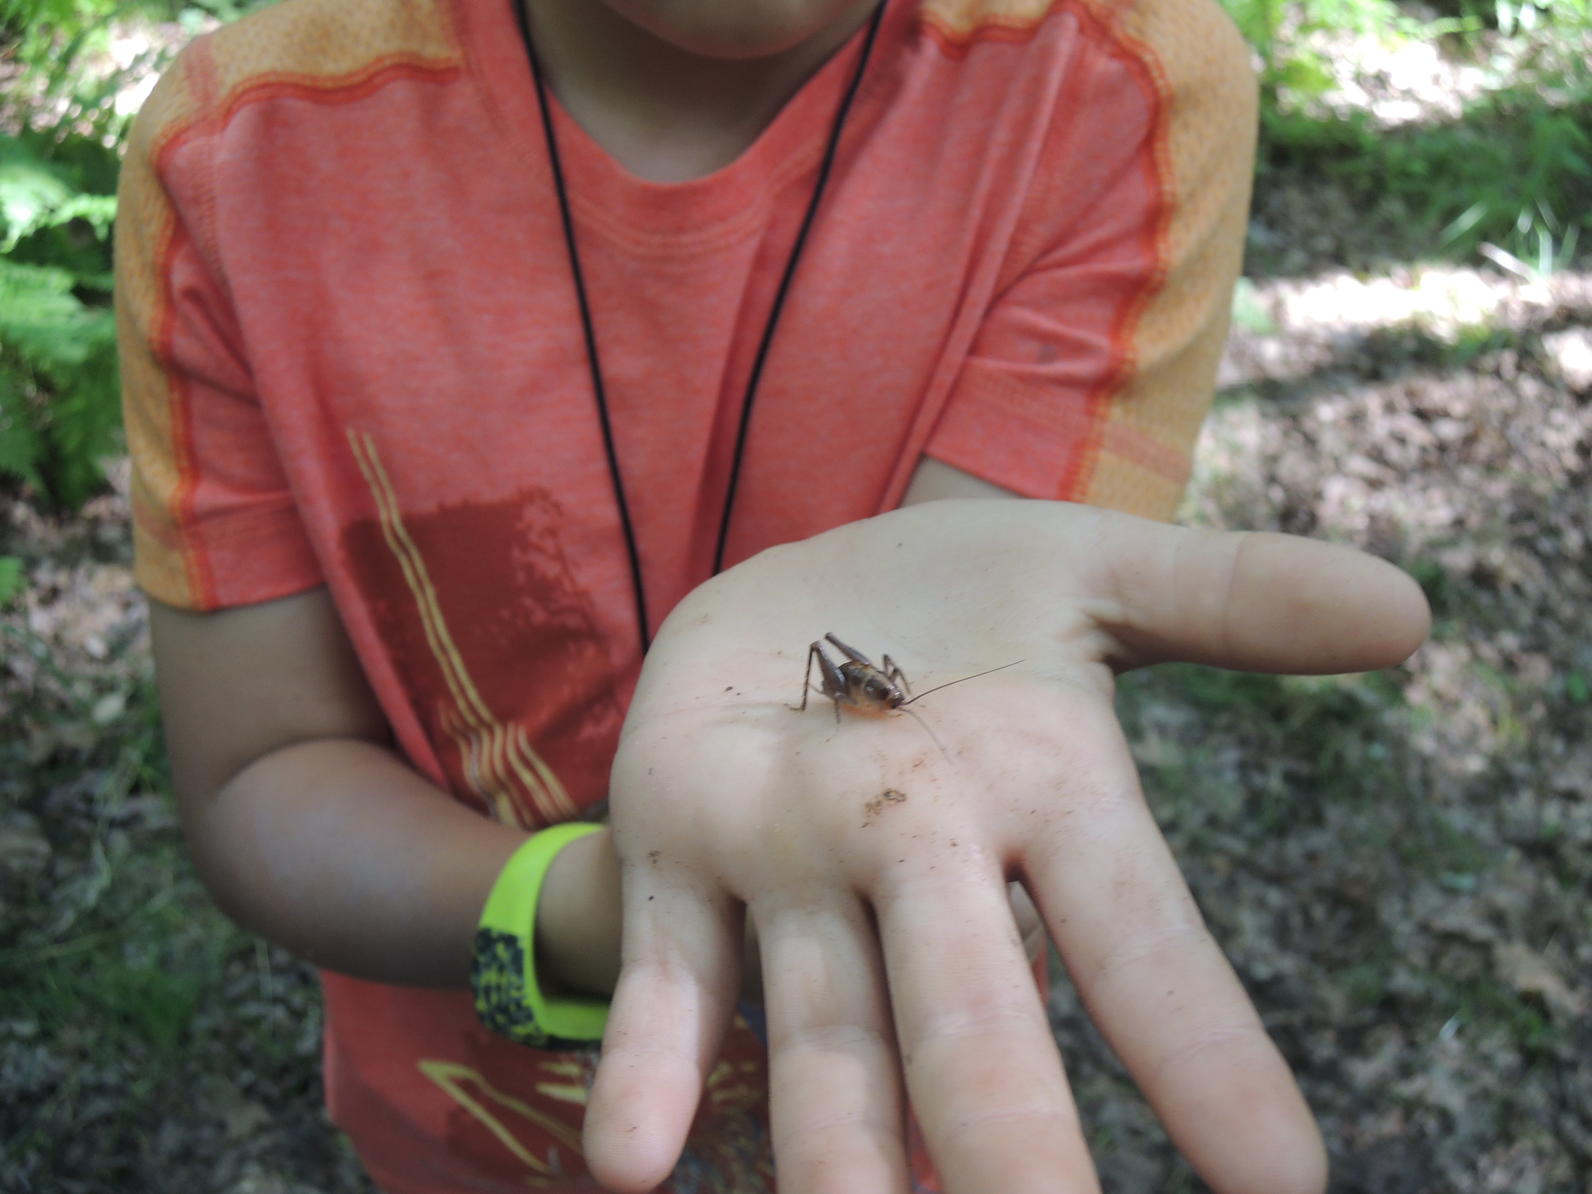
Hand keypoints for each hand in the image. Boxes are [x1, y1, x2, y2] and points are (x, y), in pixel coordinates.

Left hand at [582, 501, 1428, 1193]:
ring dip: (830, 1139)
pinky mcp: (676, 852)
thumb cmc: (966, 598)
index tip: (1283, 1180)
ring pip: (821, 1027)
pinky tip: (629, 1163)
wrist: (803, 578)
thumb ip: (1232, 596)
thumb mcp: (1095, 571)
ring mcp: (791, 869)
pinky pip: (667, 974)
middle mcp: (917, 862)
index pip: (1141, 940)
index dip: (1205, 1053)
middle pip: (969, 1018)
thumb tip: (1413, 609)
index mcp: (1037, 797)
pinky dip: (652, 1064)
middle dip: (1007, 1132)